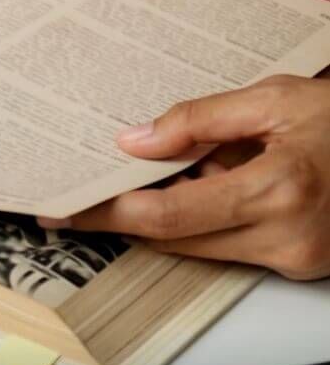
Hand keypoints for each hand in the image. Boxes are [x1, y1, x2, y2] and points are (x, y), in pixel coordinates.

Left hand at [39, 75, 329, 278]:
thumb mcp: (277, 98)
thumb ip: (200, 120)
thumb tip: (133, 141)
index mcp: (278, 190)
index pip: (164, 217)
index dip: (106, 215)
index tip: (62, 211)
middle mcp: (286, 236)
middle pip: (173, 240)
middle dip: (126, 216)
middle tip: (82, 194)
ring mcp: (296, 259)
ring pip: (198, 247)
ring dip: (170, 216)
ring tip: (157, 174)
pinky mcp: (301, 267)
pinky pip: (229, 248)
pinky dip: (207, 220)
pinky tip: (210, 184)